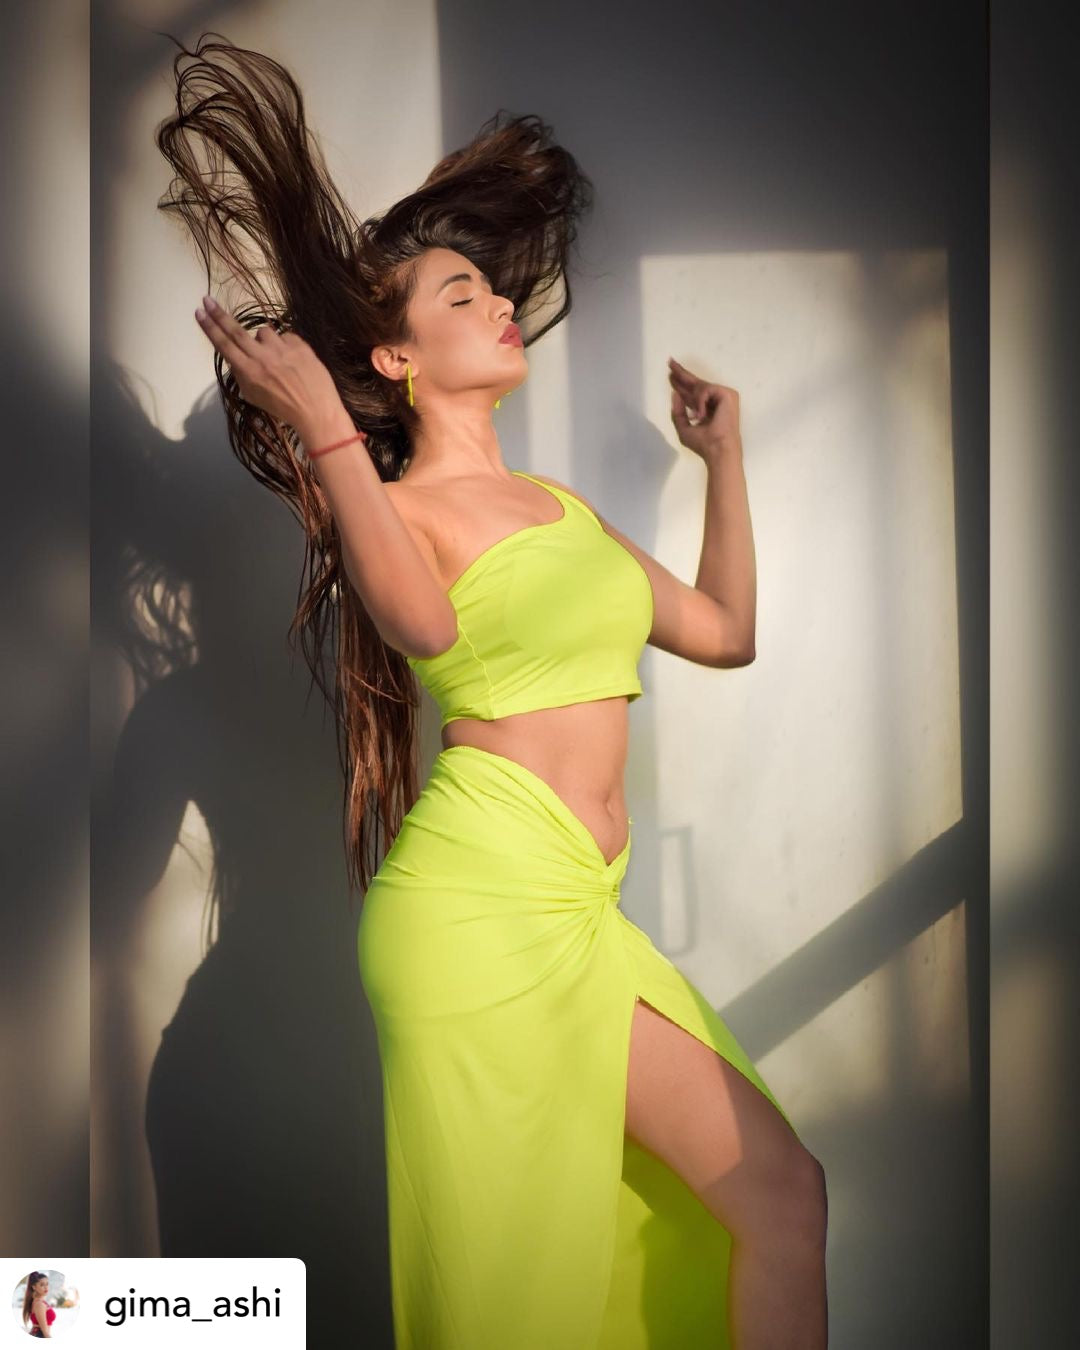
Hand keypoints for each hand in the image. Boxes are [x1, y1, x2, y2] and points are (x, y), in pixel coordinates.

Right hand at [194, 294, 342, 430]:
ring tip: (275, 358)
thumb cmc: (283, 408)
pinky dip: (284, 346)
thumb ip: (242, 374)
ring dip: (264, 341)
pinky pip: (285, 337)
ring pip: (263, 332)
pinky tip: (292, 360)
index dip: (210, 328)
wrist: (317, 411)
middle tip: (207, 300)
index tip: (199, 313)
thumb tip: (235, 356)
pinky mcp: (300, 344)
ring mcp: (282, 349)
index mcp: (249, 372)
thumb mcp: (254, 397)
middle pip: (236, 331)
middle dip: (219, 315)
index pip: (224, 345)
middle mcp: (263, 357)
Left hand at [667, 357, 741, 458]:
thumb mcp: (683, 428)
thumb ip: (677, 412)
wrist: (717, 450)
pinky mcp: (727, 394)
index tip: (669, 375)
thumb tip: (674, 393)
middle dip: (681, 374)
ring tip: (698, 418)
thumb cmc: (703, 444)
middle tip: (670, 362)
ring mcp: (722, 397)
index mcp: (704, 409)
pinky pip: (706, 389)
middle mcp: (714, 401)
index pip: (691, 393)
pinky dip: (700, 402)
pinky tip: (702, 416)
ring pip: (700, 386)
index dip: (680, 384)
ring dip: (694, 400)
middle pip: (696, 383)